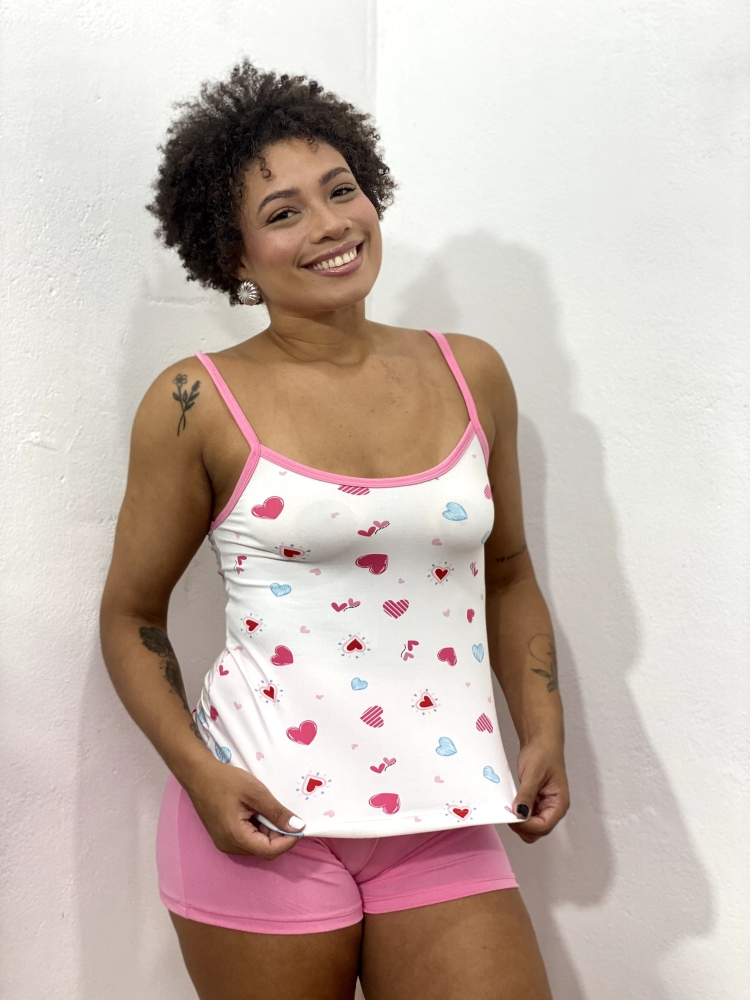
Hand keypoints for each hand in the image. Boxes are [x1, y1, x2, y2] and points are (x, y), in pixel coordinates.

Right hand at [182, 759, 306, 860]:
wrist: (198, 774)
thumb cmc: (225, 781)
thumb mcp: (256, 793)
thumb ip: (277, 812)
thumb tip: (298, 827)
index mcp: (236, 837)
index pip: (270, 851)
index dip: (288, 841)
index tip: (300, 826)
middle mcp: (229, 846)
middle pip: (263, 850)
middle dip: (279, 835)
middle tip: (285, 814)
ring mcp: (225, 842)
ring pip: (256, 845)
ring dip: (268, 831)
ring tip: (268, 809)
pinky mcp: (223, 836)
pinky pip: (247, 839)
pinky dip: (258, 829)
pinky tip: (258, 812)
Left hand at [511, 739, 569, 843]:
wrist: (541, 741)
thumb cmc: (543, 753)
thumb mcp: (533, 774)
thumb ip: (527, 795)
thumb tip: (520, 813)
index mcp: (559, 804)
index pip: (544, 826)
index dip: (527, 825)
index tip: (513, 815)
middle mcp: (553, 808)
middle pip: (538, 831)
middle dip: (523, 826)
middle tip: (508, 812)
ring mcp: (545, 806)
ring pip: (531, 826)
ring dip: (519, 820)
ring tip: (509, 806)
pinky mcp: (536, 802)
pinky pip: (527, 815)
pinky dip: (518, 813)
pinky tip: (511, 803)